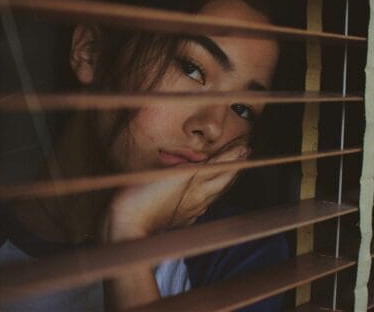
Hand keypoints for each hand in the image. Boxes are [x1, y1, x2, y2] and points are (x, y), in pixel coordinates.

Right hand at [100, 144, 248, 241]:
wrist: (128, 228)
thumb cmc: (140, 198)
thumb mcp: (163, 174)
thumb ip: (185, 167)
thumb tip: (205, 164)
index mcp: (194, 183)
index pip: (221, 165)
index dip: (233, 155)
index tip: (245, 146)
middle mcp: (198, 198)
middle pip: (224, 179)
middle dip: (235, 166)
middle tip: (245, 153)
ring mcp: (192, 210)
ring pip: (215, 192)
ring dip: (225, 179)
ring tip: (231, 169)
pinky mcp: (183, 219)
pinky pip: (203, 205)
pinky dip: (210, 194)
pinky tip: (207, 194)